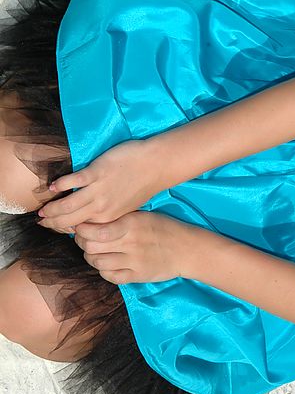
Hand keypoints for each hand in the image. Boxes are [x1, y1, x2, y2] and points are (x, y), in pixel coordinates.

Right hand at [37, 140, 163, 231]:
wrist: (155, 165)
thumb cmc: (142, 184)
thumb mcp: (126, 208)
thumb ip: (109, 214)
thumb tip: (91, 218)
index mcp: (109, 218)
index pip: (80, 228)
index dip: (65, 228)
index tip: (53, 227)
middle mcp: (102, 208)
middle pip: (70, 219)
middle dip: (53, 221)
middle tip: (40, 220)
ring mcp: (99, 191)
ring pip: (68, 205)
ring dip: (52, 207)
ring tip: (41, 209)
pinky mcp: (97, 173)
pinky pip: (73, 181)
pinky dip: (61, 185)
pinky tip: (52, 187)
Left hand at [73, 211, 197, 284]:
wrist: (187, 249)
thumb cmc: (164, 229)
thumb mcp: (143, 216)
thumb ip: (119, 220)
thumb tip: (90, 223)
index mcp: (131, 224)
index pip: (94, 230)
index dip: (81, 230)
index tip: (81, 229)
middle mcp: (131, 242)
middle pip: (91, 247)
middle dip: (82, 244)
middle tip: (84, 241)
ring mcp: (134, 261)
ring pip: (97, 262)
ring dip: (91, 258)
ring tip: (96, 253)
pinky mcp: (138, 275)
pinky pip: (110, 276)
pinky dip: (104, 271)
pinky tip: (108, 265)